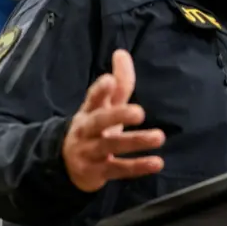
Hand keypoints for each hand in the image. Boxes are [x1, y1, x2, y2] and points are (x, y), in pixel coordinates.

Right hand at [62, 49, 164, 192]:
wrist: (67, 165)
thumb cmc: (94, 129)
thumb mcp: (104, 107)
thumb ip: (119, 83)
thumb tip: (122, 52)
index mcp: (89, 111)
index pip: (92, 98)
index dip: (100, 89)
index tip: (109, 80)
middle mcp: (86, 131)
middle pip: (100, 121)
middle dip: (118, 116)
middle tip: (139, 112)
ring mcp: (90, 153)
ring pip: (111, 146)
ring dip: (135, 142)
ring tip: (159, 137)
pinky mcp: (98, 173)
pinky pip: (119, 169)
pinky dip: (137, 167)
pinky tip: (156, 162)